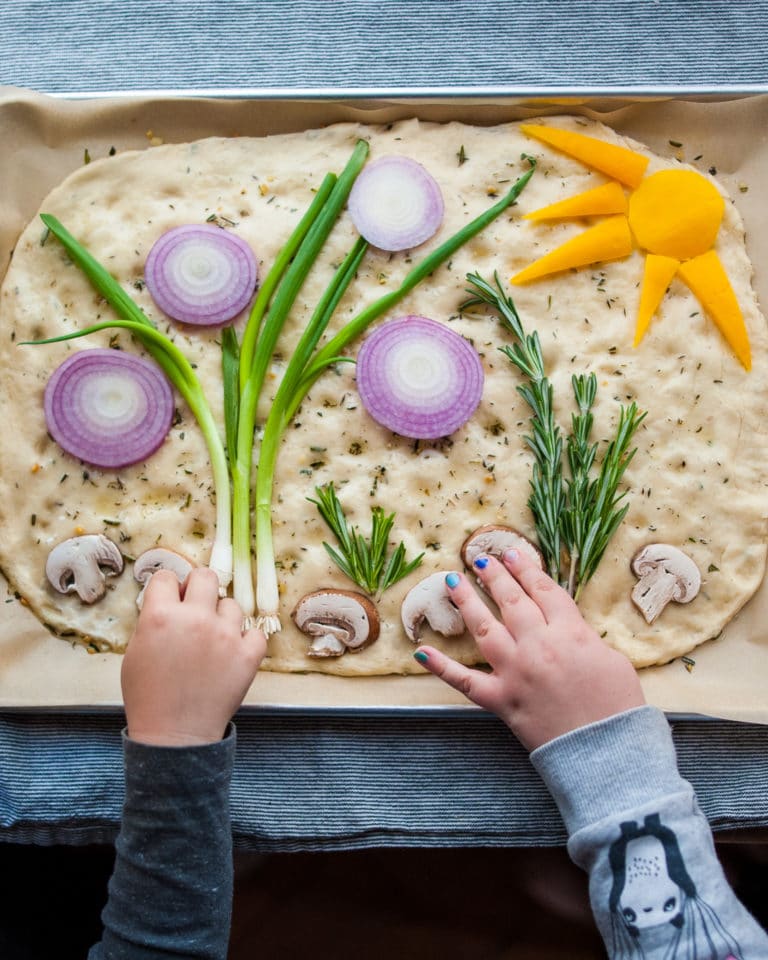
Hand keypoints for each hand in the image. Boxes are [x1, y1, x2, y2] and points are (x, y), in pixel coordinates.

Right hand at [121, 567, 266, 746]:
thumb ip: (153, 620)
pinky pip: (255, 632)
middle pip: (205, 577)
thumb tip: (171, 599)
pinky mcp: (248, 654)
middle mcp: (195, 619)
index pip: (167, 577)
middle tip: (195, 608)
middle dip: (197, 588)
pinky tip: (232, 653)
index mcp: (160, 617)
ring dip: (221, 619)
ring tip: (211, 642)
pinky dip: (245, 641)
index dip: (167, 588)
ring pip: (231, 605)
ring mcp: (225, 635)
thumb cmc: (149, 697)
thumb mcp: (135, 652)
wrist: (175, 735)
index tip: (170, 599)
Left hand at [414, 550, 644, 749]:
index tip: (513, 553)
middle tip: (480, 559)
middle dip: (494, 576)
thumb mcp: (612, 660)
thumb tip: (566, 628)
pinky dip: (441, 666)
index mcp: (570, 633)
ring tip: (453, 582)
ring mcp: (515, 672)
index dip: (527, 569)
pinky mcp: (501, 701)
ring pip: (485, 628)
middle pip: (512, 602)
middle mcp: (538, 646)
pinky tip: (422, 651)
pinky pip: (464, 681)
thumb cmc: (619, 707)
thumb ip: (584, 638)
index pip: (543, 591)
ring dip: (467, 602)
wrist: (608, 753)